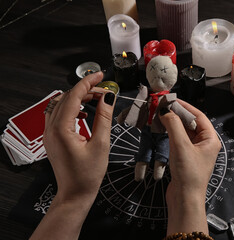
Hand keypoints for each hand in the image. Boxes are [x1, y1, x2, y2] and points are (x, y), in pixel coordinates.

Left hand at [31, 72, 115, 239]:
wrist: (75, 193)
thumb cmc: (88, 174)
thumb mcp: (101, 144)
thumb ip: (104, 117)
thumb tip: (107, 98)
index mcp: (61, 129)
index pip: (73, 96)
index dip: (88, 83)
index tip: (100, 75)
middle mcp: (50, 129)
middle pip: (66, 98)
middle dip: (85, 90)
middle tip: (104, 90)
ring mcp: (49, 133)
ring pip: (61, 104)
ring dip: (78, 98)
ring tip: (96, 98)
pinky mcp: (52, 137)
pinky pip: (58, 114)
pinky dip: (72, 108)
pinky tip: (84, 112)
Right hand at [159, 99, 220, 234]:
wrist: (184, 199)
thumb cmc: (188, 174)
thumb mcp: (181, 146)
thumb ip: (173, 125)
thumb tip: (165, 110)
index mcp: (210, 139)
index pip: (198, 116)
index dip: (185, 106)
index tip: (171, 99)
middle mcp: (205, 143)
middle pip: (191, 122)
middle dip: (177, 114)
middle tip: (163, 107)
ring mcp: (195, 151)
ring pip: (184, 131)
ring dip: (173, 124)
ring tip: (160, 116)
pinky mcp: (186, 157)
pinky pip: (179, 140)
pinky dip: (171, 133)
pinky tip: (162, 129)